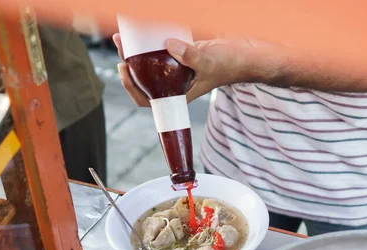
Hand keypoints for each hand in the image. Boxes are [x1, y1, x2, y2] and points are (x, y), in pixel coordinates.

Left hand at [113, 34, 256, 104]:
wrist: (244, 54)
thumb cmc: (230, 65)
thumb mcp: (209, 63)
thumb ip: (190, 57)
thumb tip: (169, 45)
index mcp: (178, 94)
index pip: (148, 100)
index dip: (132, 89)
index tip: (125, 71)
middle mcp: (174, 84)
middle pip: (142, 79)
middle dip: (128, 64)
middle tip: (121, 45)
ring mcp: (176, 70)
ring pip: (147, 65)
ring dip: (134, 52)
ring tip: (124, 37)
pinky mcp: (179, 55)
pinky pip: (159, 51)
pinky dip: (149, 43)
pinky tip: (142, 32)